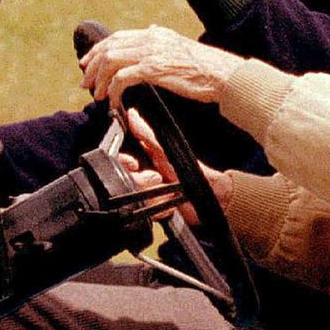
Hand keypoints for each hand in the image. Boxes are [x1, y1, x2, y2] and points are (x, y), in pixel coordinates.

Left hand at [80, 23, 244, 107]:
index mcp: (156, 33)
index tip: (88, 64)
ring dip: (99, 79)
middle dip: (93, 66)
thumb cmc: (207, 68)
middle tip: (85, 83)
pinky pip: (122, 78)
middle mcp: (151, 38)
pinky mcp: (154, 69)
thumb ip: (163, 42)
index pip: (118, 37)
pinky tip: (113, 101)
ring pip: (111, 60)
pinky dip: (113, 90)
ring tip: (97, 95)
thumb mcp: (181, 47)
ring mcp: (152, 52)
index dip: (98, 50)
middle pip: (109, 47)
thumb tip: (151, 31)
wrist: (224, 75)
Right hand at [121, 109, 231, 223]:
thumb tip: (133, 115)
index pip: (120, 162)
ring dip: (152, 198)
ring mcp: (146, 197)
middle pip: (125, 182)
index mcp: (143, 161)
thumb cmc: (191, 171)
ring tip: (167, 193)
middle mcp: (141, 179)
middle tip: (159, 179)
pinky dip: (156, 211)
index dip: (123, 163)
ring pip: (134, 200)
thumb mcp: (166, 151)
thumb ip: (147, 134)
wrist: (209, 198)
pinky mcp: (152, 213)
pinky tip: (167, 206)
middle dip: (142, 182)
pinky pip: (144, 214)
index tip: (133, 164)